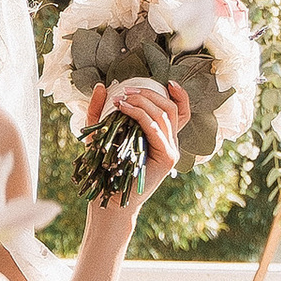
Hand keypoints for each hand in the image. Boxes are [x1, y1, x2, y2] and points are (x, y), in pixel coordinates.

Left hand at [85, 76, 187, 198]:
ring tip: (123, 98)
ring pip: (164, 116)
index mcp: (162, 137)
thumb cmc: (105, 167)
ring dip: (143, 102)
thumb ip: (100, 110)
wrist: (109, 198)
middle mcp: (171, 143)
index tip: (168, 82)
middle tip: (127, 91)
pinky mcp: (167, 158)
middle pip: (171, 109)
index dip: (180, 95)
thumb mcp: (101, 133)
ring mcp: (171, 151)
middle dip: (150, 94)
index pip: (180, 112)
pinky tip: (125, 109)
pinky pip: (156, 130)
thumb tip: (101, 86)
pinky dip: (141, 115)